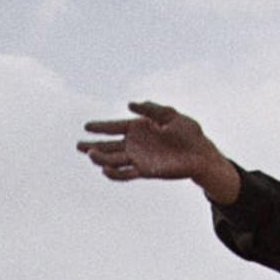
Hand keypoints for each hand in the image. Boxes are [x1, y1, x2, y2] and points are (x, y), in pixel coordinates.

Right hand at [79, 100, 242, 201]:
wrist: (201, 154)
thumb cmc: (188, 133)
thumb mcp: (170, 115)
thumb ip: (150, 109)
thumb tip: (129, 105)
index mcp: (139, 128)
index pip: (115, 127)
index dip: (101, 127)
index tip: (86, 126)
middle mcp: (136, 144)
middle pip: (109, 145)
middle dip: (93, 145)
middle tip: (78, 145)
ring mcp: (139, 159)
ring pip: (113, 160)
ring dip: (100, 159)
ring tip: (90, 155)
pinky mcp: (145, 171)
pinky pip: (126, 174)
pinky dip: (114, 174)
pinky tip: (104, 170)